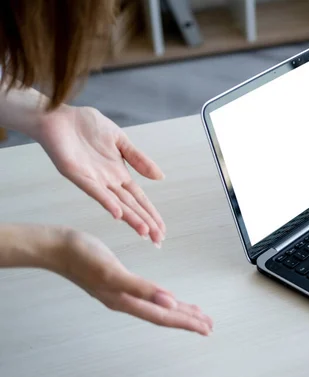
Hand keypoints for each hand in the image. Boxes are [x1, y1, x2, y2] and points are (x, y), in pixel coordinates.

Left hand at [36, 106, 165, 244]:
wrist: (59, 116)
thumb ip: (139, 159)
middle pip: (131, 206)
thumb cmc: (87, 126)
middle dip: (146, 223)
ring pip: (117, 204)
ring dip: (131, 218)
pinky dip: (107, 202)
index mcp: (119, 174)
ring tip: (144, 233)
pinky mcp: (77, 175)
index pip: (139, 199)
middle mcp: (108, 182)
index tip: (162, 230)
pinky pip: (95, 191)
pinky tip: (118, 214)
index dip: (151, 214)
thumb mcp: (121, 140)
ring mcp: (94, 180)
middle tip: (158, 241)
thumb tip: (161, 177)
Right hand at [52, 228, 211, 334]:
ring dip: (177, 311)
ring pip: (156, 306)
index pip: (164, 316)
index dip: (186, 322)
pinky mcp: (119, 282)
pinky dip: (162, 298)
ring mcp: (122, 292)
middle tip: (208, 325)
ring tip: (195, 314)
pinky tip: (167, 297)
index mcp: (126, 300)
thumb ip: (141, 288)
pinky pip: (148, 295)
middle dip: (187, 320)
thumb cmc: (81, 257)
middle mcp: (126, 300)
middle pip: (163, 314)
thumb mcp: (113, 271)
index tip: (206, 328)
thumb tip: (170, 301)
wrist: (56, 247)